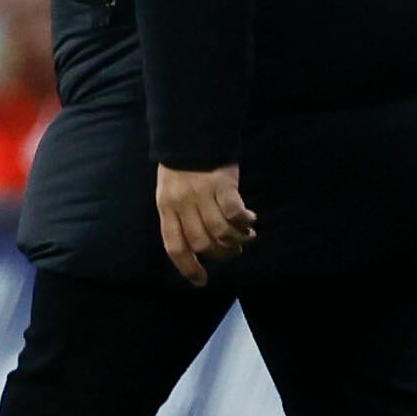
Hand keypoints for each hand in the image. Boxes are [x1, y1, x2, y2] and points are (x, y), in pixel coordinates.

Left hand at [155, 163, 254, 285]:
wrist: (191, 134)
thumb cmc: (181, 169)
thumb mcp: (170, 193)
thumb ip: (182, 218)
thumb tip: (201, 249)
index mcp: (166, 207)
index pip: (175, 246)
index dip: (187, 268)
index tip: (201, 281)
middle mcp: (182, 203)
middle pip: (202, 243)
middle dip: (220, 254)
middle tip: (233, 250)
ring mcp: (202, 193)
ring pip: (220, 232)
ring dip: (236, 240)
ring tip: (245, 237)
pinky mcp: (221, 183)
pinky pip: (234, 211)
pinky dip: (244, 221)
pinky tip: (250, 220)